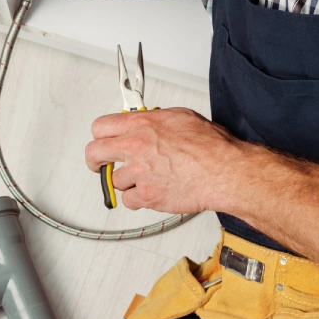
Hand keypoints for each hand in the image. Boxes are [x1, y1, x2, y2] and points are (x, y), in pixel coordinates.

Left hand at [84, 107, 243, 213]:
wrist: (224, 171)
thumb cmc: (211, 146)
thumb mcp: (180, 117)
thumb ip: (154, 120)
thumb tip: (144, 121)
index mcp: (141, 125)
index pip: (101, 126)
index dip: (100, 135)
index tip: (102, 141)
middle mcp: (135, 147)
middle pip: (94, 153)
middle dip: (95, 161)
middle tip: (99, 165)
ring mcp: (139, 173)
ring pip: (114, 181)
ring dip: (127, 182)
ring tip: (146, 178)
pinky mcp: (147, 195)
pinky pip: (129, 201)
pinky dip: (139, 199)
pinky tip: (153, 191)